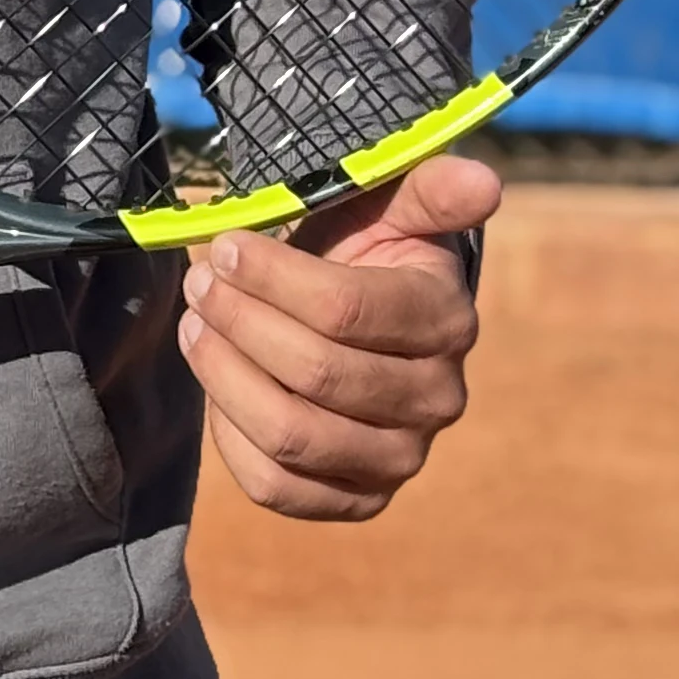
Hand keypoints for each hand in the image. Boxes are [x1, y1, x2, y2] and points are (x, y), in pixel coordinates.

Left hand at [179, 151, 498, 523]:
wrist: (368, 319)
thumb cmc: (369, 251)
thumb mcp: (393, 205)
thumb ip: (429, 189)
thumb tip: (484, 180)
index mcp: (446, 320)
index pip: (344, 310)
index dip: (270, 277)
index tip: (224, 246)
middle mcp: (437, 401)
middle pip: (314, 373)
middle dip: (240, 322)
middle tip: (198, 284)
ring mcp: (401, 460)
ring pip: (292, 435)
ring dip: (224, 377)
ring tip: (194, 327)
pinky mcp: (359, 499)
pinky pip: (280, 488)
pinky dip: (231, 437)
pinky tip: (218, 383)